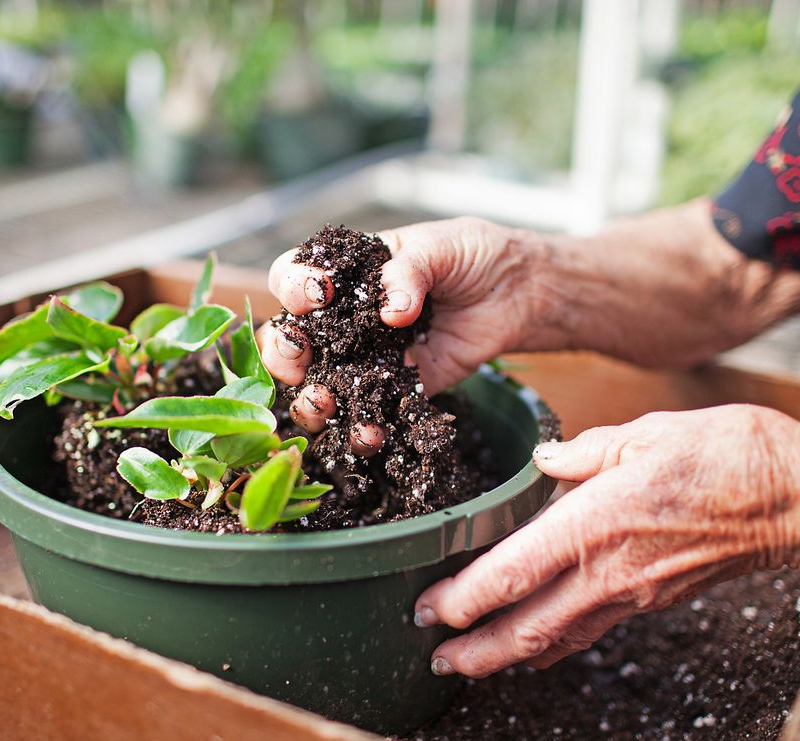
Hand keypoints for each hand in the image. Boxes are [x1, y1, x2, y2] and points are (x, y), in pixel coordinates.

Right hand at [257, 218, 552, 441]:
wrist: (516, 292)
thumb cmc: (472, 255)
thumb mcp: (440, 247)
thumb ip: (410, 272)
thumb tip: (393, 311)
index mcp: (344, 272)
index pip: (294, 277)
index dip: (293, 286)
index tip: (317, 294)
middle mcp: (344, 319)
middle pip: (290, 338)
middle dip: (283, 351)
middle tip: (299, 357)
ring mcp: (365, 358)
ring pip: (317, 384)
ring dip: (309, 399)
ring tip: (323, 403)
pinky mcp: (395, 390)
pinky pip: (366, 414)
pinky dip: (358, 430)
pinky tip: (369, 434)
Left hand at [413, 405, 799, 678]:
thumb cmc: (731, 456)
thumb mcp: (651, 431)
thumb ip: (587, 451)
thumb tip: (544, 461)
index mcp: (598, 520)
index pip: (515, 572)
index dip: (466, 598)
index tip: (428, 610)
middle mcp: (609, 569)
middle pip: (527, 627)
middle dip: (474, 649)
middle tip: (433, 656)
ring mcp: (633, 593)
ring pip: (557, 640)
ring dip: (506, 657)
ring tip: (467, 663)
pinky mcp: (653, 600)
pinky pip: (591, 632)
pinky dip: (554, 646)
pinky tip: (535, 649)